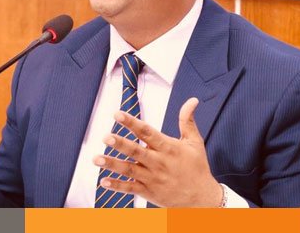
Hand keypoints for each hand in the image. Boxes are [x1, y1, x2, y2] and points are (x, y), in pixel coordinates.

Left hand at [93, 97, 222, 206]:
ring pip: (130, 170)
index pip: (147, 132)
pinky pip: (130, 188)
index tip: (117, 114)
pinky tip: (103, 181)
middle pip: (137, 151)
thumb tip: (192, 100)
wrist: (202, 198)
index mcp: (169, 148)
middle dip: (121, 144)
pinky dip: (117, 186)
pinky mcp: (148, 192)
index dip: (132, 123)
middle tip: (106, 137)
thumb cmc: (197, 167)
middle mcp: (159, 162)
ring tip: (96, 158)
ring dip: (112, 164)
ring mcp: (152, 178)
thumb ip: (187, 120)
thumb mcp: (195, 142)